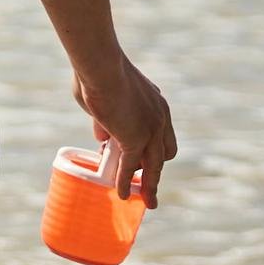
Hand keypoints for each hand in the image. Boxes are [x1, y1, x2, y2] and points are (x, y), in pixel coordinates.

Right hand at [73, 53, 175, 207]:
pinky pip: (129, 167)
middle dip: (155, 170)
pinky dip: (124, 182)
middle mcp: (160, 118)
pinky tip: (120, 194)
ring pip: (153, 166)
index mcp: (157, 104)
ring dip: (145, 183)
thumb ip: (107, 119)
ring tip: (138, 197)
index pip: (162, 134)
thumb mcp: (108, 99)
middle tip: (147, 184)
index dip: (153, 149)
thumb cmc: (99, 73)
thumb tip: (103, 138)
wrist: (101, 67)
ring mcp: (150, 130)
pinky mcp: (135, 139)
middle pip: (165, 154)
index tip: (142, 159)